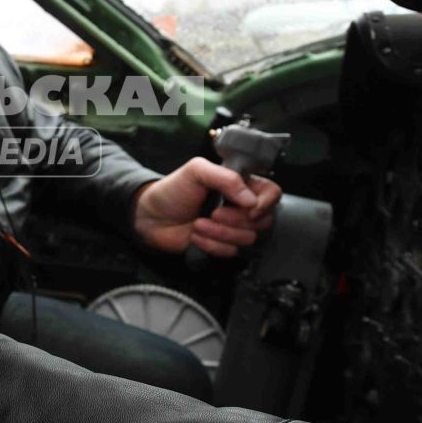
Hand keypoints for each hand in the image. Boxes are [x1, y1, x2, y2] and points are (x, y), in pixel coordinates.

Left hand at [131, 158, 279, 257]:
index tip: (249, 207)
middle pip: (263, 220)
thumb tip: (250, 199)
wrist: (150, 216)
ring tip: (198, 224)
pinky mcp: (221, 246)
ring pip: (247, 238)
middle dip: (236, 220)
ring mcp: (232, 228)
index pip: (271, 192)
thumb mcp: (196, 171)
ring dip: (220, 232)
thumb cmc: (172, 190)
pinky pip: (230, 252)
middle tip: (213, 213)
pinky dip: (211, 245)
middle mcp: (240, 207)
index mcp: (239, 185)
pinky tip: (196, 236)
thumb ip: (226, 177)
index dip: (265, 202)